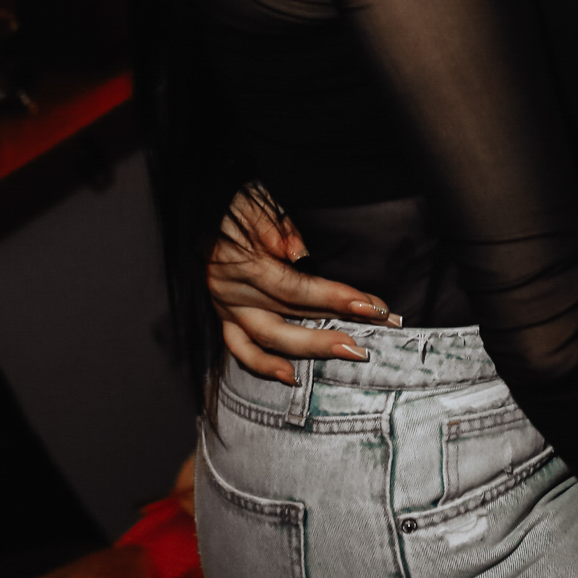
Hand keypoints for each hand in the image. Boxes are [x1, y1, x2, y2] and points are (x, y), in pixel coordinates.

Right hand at [207, 188, 400, 383]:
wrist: (198, 204)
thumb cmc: (232, 201)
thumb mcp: (253, 200)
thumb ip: (274, 226)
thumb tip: (297, 253)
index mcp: (242, 263)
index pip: (297, 287)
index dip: (335, 297)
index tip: (373, 305)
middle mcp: (233, 291)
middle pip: (292, 314)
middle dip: (338, 324)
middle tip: (378, 330)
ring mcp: (226, 306)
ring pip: (269, 337)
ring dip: (312, 348)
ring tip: (350, 352)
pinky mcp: (223, 315)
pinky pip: (240, 348)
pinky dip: (263, 365)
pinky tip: (291, 377)